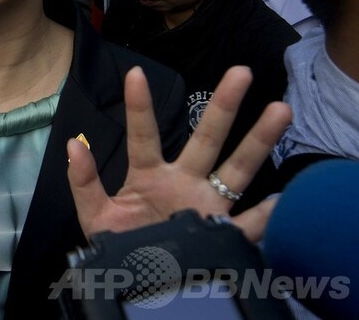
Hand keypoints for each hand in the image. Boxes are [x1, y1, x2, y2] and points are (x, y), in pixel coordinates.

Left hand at [67, 65, 290, 242]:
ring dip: (259, 141)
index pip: (143, 136)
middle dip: (224, 107)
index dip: (138, 106)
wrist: (138, 286)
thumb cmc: (120, 246)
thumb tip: (74, 143)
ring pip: (238, 170)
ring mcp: (207, 206)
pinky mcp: (222, 236)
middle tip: (240, 72)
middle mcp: (184, 184)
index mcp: (149, 177)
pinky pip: (250, 226)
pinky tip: (284, 199)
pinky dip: (268, 216)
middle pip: (207, 139)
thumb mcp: (96, 216)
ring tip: (280, 110)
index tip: (134, 73)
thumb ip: (84, 182)